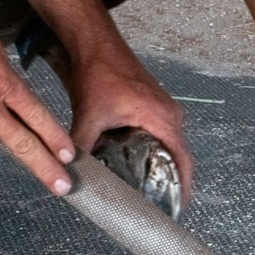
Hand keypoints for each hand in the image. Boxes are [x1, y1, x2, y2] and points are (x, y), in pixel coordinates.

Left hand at [64, 37, 193, 197]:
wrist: (97, 44)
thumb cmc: (100, 74)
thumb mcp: (90, 115)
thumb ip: (82, 146)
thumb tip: (71, 172)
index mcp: (163, 119)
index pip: (183, 162)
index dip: (182, 189)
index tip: (177, 210)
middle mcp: (170, 114)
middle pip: (179, 156)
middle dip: (171, 182)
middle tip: (158, 208)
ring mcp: (164, 108)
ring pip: (170, 145)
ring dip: (163, 166)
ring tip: (149, 192)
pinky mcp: (154, 104)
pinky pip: (162, 134)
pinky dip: (156, 151)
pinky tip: (139, 164)